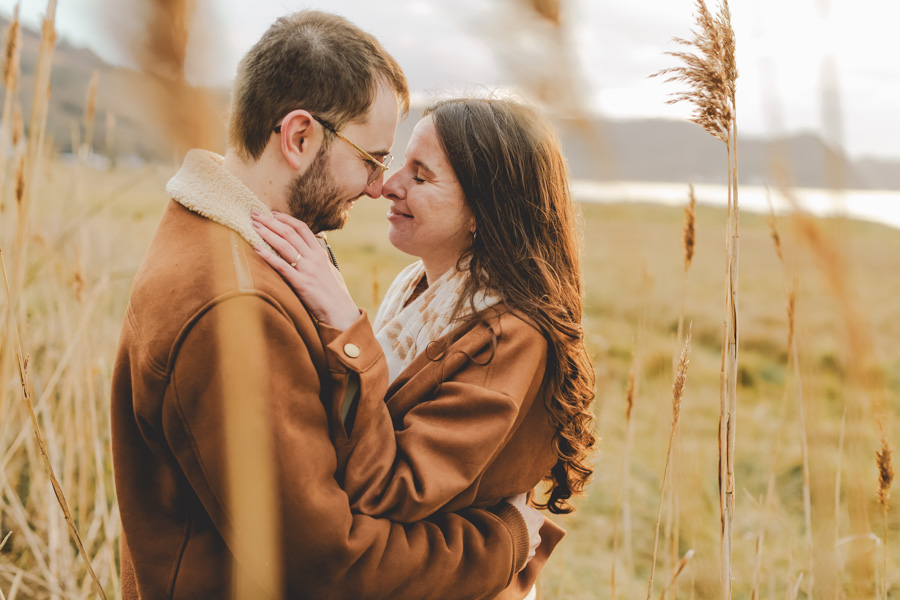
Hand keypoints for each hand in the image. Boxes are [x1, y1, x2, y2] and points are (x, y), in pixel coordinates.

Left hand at [251, 210, 359, 330]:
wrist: (340, 312)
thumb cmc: (334, 293)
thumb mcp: (328, 270)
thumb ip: (318, 259)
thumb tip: (310, 250)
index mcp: (320, 253)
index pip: (302, 228)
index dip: (285, 218)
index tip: (271, 213)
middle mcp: (314, 258)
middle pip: (289, 233)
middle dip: (270, 221)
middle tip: (255, 213)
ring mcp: (308, 270)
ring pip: (284, 245)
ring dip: (266, 233)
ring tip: (253, 225)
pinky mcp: (301, 283)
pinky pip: (282, 266)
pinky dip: (268, 255)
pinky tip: (256, 248)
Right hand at [505, 493, 541, 568]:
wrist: (501, 541)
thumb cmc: (507, 517)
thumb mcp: (514, 499)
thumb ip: (519, 492)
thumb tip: (522, 481)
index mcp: (537, 519)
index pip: (529, 513)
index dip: (518, 513)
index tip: (509, 514)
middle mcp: (538, 535)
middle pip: (528, 529)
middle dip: (519, 529)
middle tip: (505, 526)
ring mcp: (532, 550)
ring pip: (524, 544)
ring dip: (517, 542)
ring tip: (503, 539)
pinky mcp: (524, 562)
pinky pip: (519, 556)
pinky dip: (513, 553)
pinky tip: (504, 549)